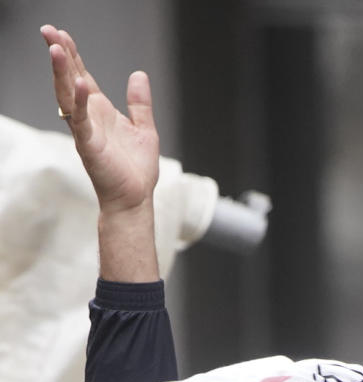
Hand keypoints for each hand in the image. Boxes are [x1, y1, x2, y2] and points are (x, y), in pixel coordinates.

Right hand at [41, 24, 158, 213]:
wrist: (135, 200)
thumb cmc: (137, 170)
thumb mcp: (145, 129)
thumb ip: (140, 103)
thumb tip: (139, 74)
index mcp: (101, 112)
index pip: (81, 76)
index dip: (72, 55)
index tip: (61, 34)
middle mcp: (89, 118)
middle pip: (69, 80)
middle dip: (59, 56)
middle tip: (48, 31)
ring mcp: (86, 132)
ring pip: (68, 96)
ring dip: (61, 72)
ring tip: (56, 48)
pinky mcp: (89, 147)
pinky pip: (81, 121)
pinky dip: (80, 102)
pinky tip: (79, 83)